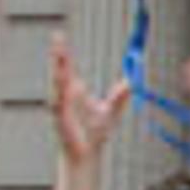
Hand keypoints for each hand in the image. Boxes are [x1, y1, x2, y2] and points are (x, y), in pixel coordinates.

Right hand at [50, 36, 131, 163]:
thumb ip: (119, 96)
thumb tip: (131, 82)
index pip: (67, 66)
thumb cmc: (94, 134)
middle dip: (58, 54)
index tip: (59, 35)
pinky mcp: (59, 118)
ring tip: (59, 54)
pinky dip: (62, 94)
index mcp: (72, 90)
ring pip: (58, 83)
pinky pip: (60, 103)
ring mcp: (60, 106)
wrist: (87, 154)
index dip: (63, 52)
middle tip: (57, 37)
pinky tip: (64, 83)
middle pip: (60, 69)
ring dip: (59, 69)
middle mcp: (63, 95)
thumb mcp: (111, 111)